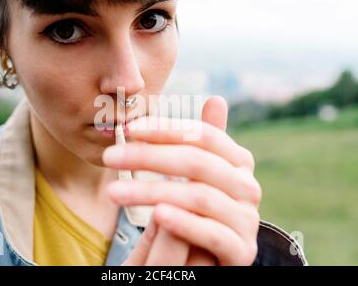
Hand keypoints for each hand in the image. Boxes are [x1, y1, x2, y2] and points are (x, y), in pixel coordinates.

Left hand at [103, 96, 260, 265]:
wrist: (208, 258)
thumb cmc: (196, 209)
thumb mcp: (198, 174)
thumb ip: (203, 143)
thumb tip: (216, 99)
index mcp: (237, 162)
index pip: (202, 136)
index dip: (165, 130)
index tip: (129, 128)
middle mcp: (248, 187)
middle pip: (197, 163)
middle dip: (149, 157)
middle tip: (109, 157)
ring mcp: (248, 220)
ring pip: (198, 197)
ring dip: (152, 192)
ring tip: (115, 192)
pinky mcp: (243, 251)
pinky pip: (212, 234)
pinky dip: (184, 223)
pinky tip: (156, 216)